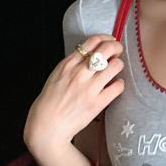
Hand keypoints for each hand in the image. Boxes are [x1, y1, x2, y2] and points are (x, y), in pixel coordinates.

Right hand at [23, 34, 124, 157]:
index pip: (93, 41)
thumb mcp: (56, 75)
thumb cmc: (50, 101)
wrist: (47, 126)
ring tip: (114, 71)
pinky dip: (119, 84)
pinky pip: (118, 86)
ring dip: (118, 65)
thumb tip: (90, 54)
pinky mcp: (98, 103)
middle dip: (116, 47)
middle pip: (107, 49)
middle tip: (117, 53)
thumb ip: (72, 63)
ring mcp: (90, 88)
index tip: (109, 43)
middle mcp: (80, 73)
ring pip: (116, 65)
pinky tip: (113, 86)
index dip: (105, 39)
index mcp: (68, 64)